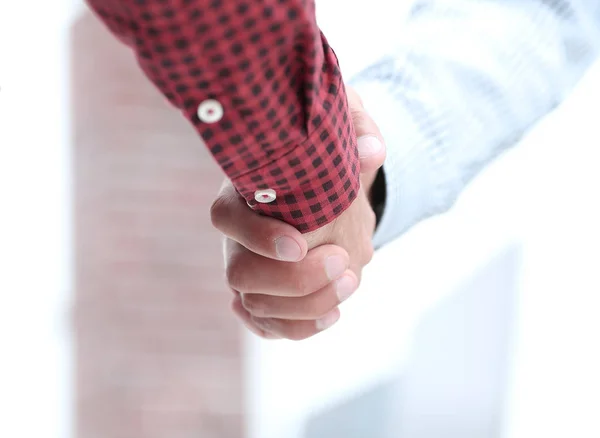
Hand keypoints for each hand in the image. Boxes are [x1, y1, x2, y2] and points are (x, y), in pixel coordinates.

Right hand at [211, 86, 385, 339]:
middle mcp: (237, 237)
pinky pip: (270, 327)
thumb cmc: (327, 151)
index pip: (227, 218)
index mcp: (243, 191)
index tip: (301, 243)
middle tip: (342, 261)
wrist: (329, 188)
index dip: (258, 238)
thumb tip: (370, 152)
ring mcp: (248, 269)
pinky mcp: (265, 295)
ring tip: (350, 280)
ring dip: (307, 306)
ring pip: (256, 306)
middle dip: (294, 280)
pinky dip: (300, 327)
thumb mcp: (343, 124)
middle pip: (239, 274)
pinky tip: (334, 311)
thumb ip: (358, 128)